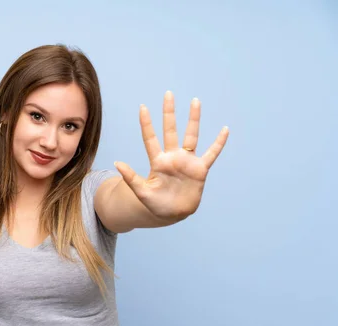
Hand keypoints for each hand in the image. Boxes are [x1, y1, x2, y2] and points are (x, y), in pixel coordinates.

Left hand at [114, 91, 228, 220]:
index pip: (150, 139)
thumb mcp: (141, 192)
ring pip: (191, 136)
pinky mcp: (200, 170)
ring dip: (193, 119)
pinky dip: (218, 143)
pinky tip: (225, 130)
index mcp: (158, 162)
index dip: (146, 124)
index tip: (142, 107)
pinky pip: (211, 154)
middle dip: (169, 113)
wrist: (173, 214)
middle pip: (170, 130)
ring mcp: (187, 162)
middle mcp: (172, 157)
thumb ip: (131, 178)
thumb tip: (117, 163)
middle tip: (168, 94)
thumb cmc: (155, 204)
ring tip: (195, 101)